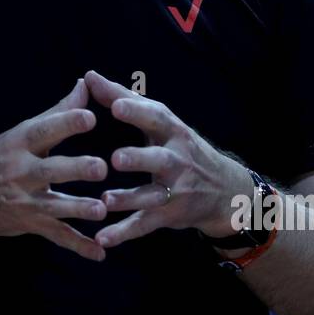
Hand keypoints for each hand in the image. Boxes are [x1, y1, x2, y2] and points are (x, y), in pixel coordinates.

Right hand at [0, 78, 110, 260]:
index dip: (66, 123)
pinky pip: (57, 236)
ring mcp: (24, 202)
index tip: (90, 116)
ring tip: (102, 210)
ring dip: (79, 209)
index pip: (43, 131)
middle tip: (101, 167)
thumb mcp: (18, 133)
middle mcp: (19, 172)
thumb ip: (56, 112)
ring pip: (55, 206)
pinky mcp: (31, 225)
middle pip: (50, 170)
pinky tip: (100, 253)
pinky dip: (78, 247)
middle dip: (75, 169)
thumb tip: (84, 84)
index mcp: (17, 144)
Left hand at [83, 70, 253, 249]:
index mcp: (174, 132)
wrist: (224, 190)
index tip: (116, 105)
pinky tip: (102, 239)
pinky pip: (144, 225)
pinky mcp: (168, 215)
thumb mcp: (161, 122)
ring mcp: (175, 191)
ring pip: (151, 196)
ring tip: (105, 201)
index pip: (156, 118)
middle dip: (139, 158)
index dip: (137, 112)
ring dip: (128, 200)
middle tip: (116, 158)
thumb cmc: (180, 147)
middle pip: (160, 159)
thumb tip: (88, 76)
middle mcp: (178, 161)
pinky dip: (124, 232)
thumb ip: (124, 99)